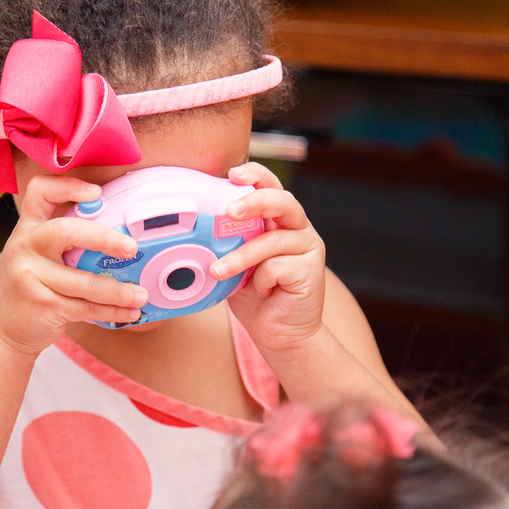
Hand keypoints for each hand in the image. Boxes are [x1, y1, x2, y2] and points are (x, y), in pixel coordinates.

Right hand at [0, 175, 148, 355]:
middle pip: (66, 231)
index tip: (97, 193)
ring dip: (118, 290)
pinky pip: (85, 306)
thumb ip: (64, 243)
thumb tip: (120, 238)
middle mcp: (25, 246)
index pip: (40, 192)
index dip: (68, 186)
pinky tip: (129, 311)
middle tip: (132, 248)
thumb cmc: (31, 287)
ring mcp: (30, 276)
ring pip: (84, 280)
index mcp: (27, 228)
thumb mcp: (36, 256)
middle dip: (104, 238)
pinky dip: (112, 310)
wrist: (4, 330)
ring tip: (141, 294)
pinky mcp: (41, 304)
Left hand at [210, 162, 326, 352]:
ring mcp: (308, 247)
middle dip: (254, 201)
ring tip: (218, 272)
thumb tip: (196, 228)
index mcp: (278, 219)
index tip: (232, 173)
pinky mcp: (312, 269)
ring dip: (241, 257)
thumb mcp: (235, 264)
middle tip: (230, 210)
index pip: (270, 186)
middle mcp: (297, 227)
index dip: (254, 175)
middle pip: (281, 200)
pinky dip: (261, 281)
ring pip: (272, 239)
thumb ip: (228, 242)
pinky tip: (263, 293)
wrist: (279, 335)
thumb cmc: (254, 296)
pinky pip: (277, 267)